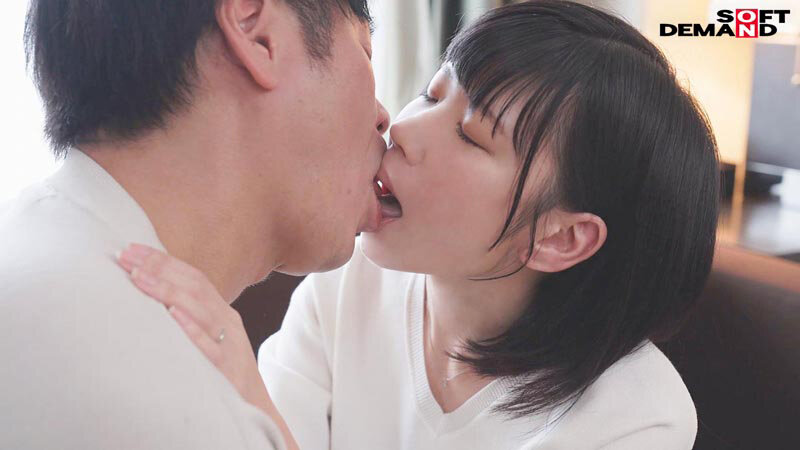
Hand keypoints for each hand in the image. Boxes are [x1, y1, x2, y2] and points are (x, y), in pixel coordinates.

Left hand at [117, 244, 298, 449]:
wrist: (255, 410)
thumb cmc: (224, 374)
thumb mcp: (211, 338)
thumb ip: (190, 318)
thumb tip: (152, 300)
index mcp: (222, 312)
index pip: (193, 277)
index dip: (163, 260)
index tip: (131, 249)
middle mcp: (227, 322)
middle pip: (195, 286)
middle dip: (159, 267)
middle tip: (126, 256)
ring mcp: (229, 344)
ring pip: (200, 310)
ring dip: (167, 291)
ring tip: (139, 278)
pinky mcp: (228, 370)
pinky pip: (210, 347)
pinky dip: (191, 329)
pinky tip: (172, 315)